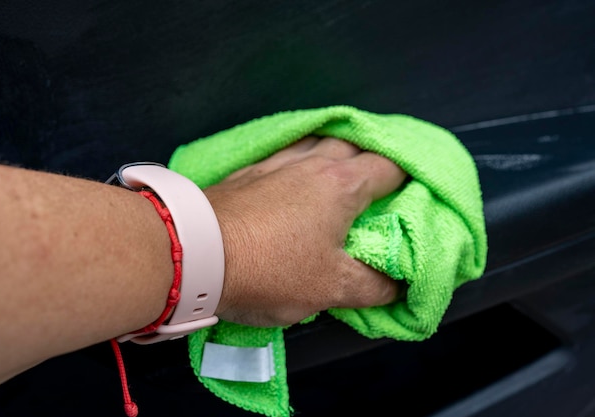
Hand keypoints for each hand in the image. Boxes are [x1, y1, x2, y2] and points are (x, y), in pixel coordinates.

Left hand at [203, 136, 406, 326]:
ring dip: (335, 153)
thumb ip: (373, 286)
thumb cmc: (267, 268)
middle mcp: (311, 163)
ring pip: (317, 143)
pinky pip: (284, 154)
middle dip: (373, 160)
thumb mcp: (330, 288)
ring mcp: (275, 163)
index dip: (409, 178)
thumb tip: (398, 285)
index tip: (416, 193)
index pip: (389, 168)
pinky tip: (294, 176)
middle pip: (355, 146)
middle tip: (382, 184)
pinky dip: (300, 160)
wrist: (192, 254)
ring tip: (342, 173)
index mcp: (341, 185)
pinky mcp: (247, 173)